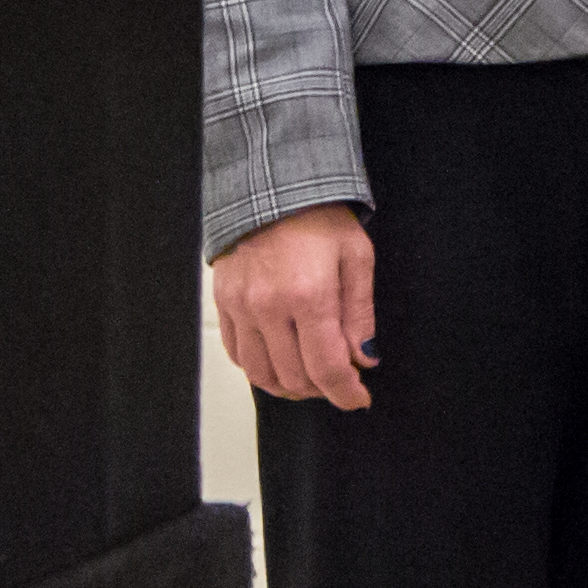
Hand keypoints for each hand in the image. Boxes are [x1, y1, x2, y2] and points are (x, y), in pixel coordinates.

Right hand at [213, 203, 377, 410]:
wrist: (272, 188)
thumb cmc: (321, 219)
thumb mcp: (357, 259)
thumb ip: (360, 314)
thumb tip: (364, 359)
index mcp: (309, 295)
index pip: (327, 366)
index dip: (346, 392)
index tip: (359, 399)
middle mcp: (268, 307)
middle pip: (294, 376)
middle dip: (322, 389)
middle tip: (340, 382)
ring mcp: (240, 307)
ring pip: (261, 373)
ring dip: (289, 386)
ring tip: (311, 379)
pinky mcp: (223, 303)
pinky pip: (238, 353)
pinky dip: (260, 369)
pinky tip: (281, 362)